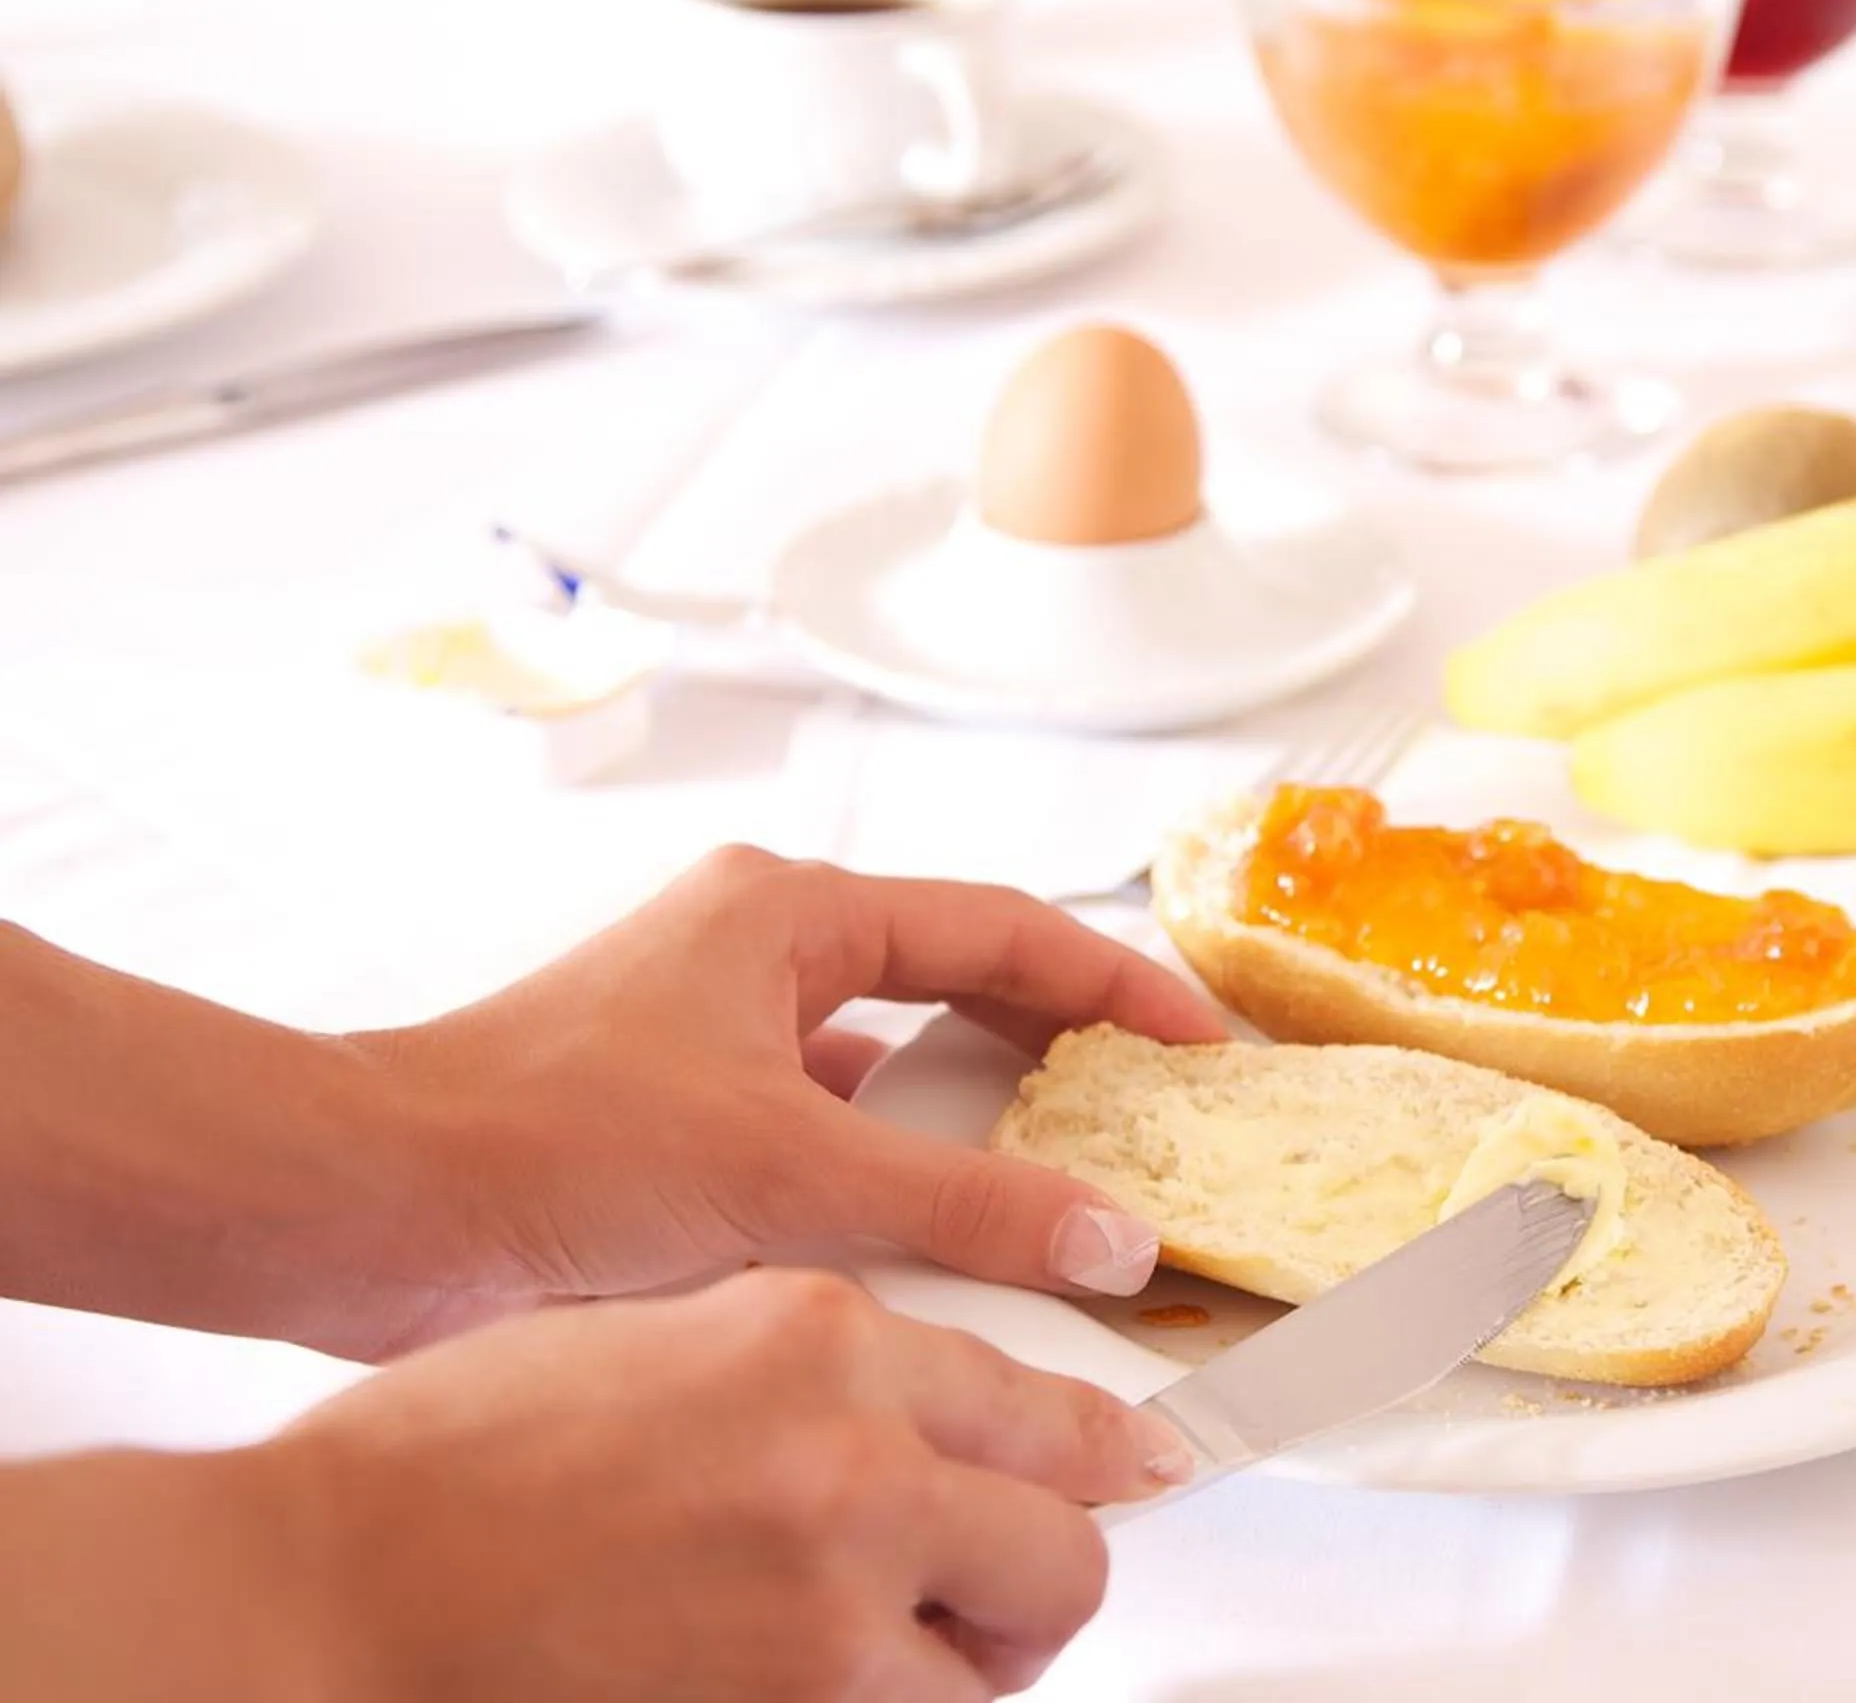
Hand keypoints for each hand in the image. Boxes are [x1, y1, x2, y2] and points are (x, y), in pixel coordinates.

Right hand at [259, 1269, 1181, 1699]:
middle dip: (1038, 1579)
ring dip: (959, 1670)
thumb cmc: (459, 1460)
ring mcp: (830, 1595)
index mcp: (821, 1334)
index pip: (1041, 1398)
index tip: (1136, 1474)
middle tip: (987, 1597)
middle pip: (1066, 1544)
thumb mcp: (671, 1335)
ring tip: (872, 1657)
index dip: (1103, 1453)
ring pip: (1004, 1661)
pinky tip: (812, 1689)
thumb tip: (926, 1415)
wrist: (334, 1582)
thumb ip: (818, 1369)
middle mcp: (852, 1453)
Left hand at [345, 846, 1225, 1355]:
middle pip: (957, 984)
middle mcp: (757, 953)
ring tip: (1068, 1177)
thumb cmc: (534, 1142)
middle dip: (1058, 1048)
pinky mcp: (682, 1117)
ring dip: (973, 1121)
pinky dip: (895, 1176)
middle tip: (1151, 1110)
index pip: (1002, 929)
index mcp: (789, 912)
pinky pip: (832, 1131)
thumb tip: (1101, 1233)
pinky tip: (936, 1240)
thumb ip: (963, 1207)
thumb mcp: (786, 1172)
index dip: (1115, 984)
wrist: (363, 1211)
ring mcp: (716, 1034)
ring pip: (893, 1065)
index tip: (1195, 1041)